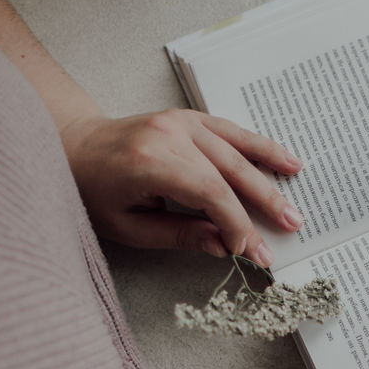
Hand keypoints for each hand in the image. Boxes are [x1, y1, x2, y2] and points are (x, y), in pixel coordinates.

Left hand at [60, 110, 303, 264]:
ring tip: (295, 204)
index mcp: (151, 162)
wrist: (73, 147)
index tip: (248, 251)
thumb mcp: (129, 227)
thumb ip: (178, 235)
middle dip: (262, 206)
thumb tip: (223, 246)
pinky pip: (231, 132)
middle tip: (289, 230)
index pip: (210, 193)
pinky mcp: (187, 118)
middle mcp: (169, 134)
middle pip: (229, 172)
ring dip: (271, 177)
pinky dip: (261, 147)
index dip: (235, 223)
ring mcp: (180, 121)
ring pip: (237, 150)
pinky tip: (286, 161)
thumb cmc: (95, 192)